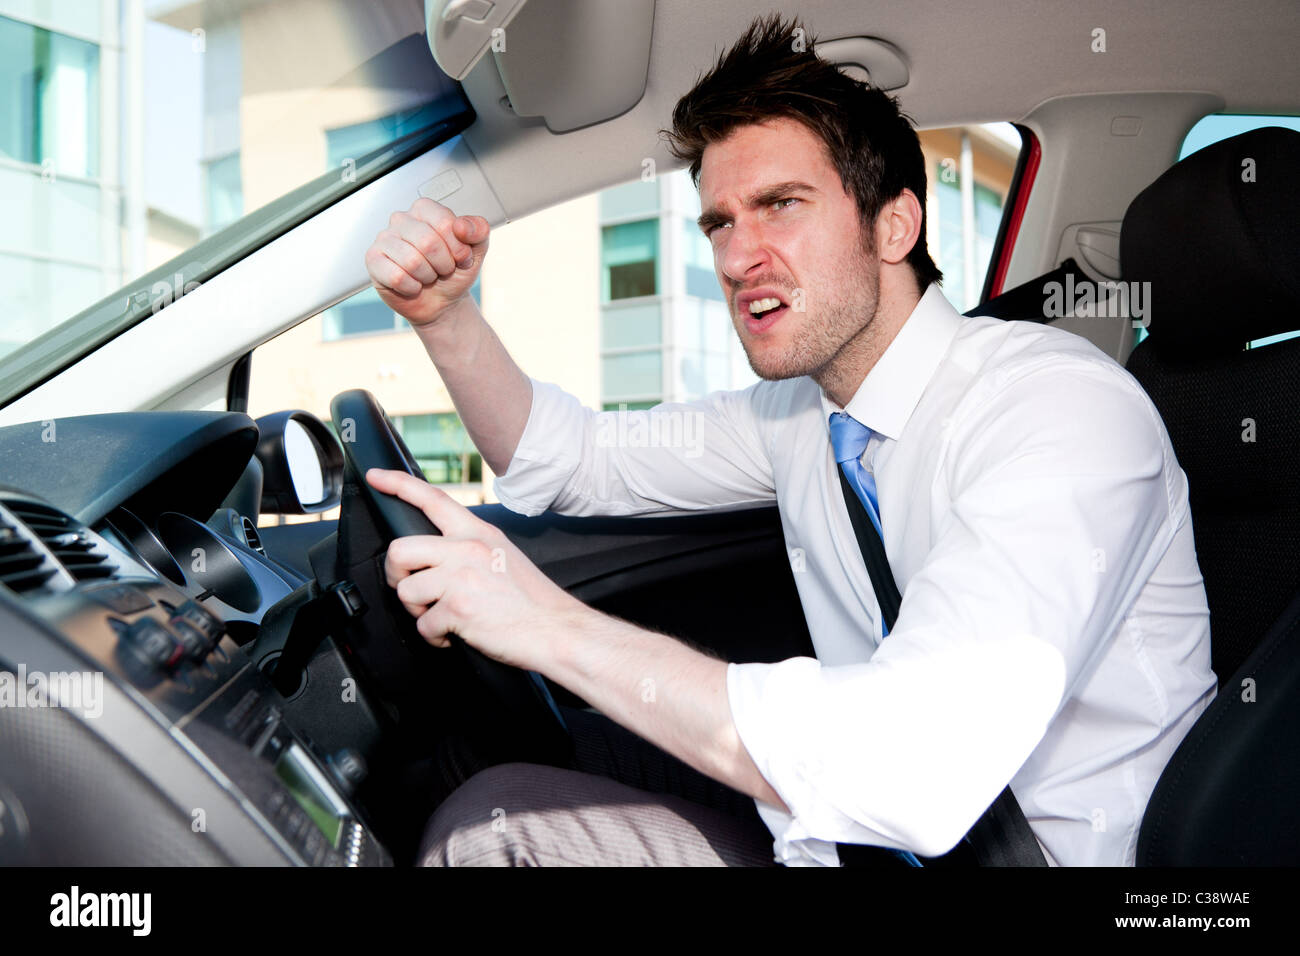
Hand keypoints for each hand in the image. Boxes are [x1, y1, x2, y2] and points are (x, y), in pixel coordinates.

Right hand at [364, 198, 489, 327]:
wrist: (442, 302)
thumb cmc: (454, 272)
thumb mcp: (476, 250)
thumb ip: (478, 230)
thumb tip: (462, 226)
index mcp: (425, 209)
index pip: (445, 223)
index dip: (458, 248)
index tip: (460, 257)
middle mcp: (401, 219)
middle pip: (428, 242)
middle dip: (443, 264)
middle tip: (442, 269)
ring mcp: (384, 238)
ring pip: (412, 261)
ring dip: (428, 277)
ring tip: (427, 276)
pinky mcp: (373, 260)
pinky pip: (397, 277)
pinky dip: (412, 287)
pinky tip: (412, 284)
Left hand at [364, 468, 585, 670]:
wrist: (557, 629)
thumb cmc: (533, 600)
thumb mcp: (504, 555)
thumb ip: (469, 548)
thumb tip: (436, 558)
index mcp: (478, 533)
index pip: (432, 498)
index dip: (398, 484)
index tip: (376, 477)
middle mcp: (467, 549)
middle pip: (400, 550)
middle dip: (397, 574)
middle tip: (414, 590)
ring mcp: (460, 577)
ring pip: (406, 591)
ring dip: (419, 611)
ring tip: (444, 617)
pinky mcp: (457, 608)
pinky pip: (423, 625)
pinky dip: (436, 638)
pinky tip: (456, 635)